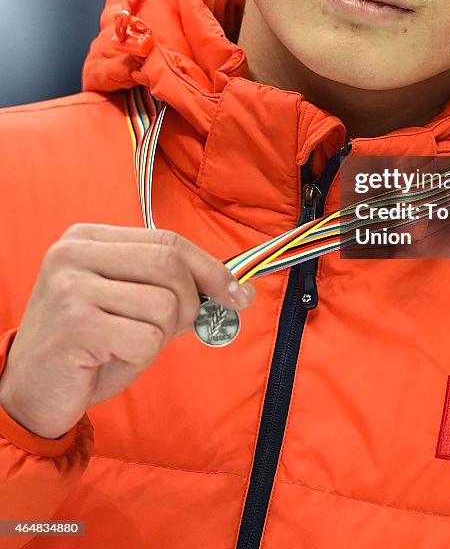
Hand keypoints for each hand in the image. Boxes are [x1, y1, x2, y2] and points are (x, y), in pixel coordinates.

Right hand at [0, 224, 253, 438]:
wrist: (26, 396)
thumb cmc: (85, 349)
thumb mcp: (127, 305)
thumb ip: (169, 286)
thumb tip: (234, 288)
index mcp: (87, 237)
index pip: (167, 240)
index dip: (210, 267)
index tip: (238, 293)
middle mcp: (74, 252)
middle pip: (170, 265)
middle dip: (191, 303)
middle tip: (178, 329)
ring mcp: (71, 285)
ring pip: (164, 304)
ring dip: (158, 336)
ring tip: (123, 347)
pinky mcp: (76, 324)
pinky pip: (146, 340)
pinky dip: (140, 358)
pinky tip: (108, 361)